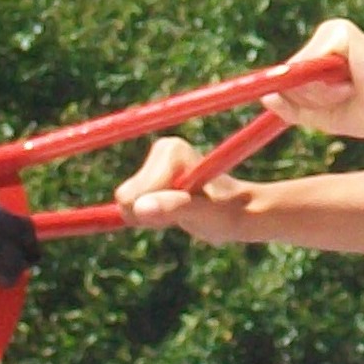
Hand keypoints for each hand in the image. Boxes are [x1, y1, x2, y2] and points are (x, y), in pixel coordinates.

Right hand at [114, 136, 251, 240]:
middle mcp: (161, 149)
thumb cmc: (226, 214)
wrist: (237, 211)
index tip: (185, 207)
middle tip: (184, 212)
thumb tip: (140, 207)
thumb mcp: (202, 214)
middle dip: (150, 213)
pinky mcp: (150, 172)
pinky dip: (149, 213)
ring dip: (152, 215)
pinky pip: (130, 204)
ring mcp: (155, 160)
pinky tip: (175, 208)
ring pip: (128, 203)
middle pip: (126, 198)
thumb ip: (173, 208)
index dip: (154, 212)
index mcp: (172, 151)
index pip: (133, 195)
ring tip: (183, 210)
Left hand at [268, 20, 363, 139]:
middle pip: (288, 73)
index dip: (287, 91)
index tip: (288, 103)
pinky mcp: (340, 30)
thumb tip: (266, 99)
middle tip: (342, 98)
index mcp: (320, 57)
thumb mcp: (321, 116)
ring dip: (319, 92)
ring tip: (350, 89)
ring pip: (299, 69)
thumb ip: (293, 108)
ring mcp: (332, 32)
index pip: (289, 75)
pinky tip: (353, 78)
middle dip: (308, 96)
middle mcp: (324, 40)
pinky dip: (328, 80)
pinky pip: (313, 61)